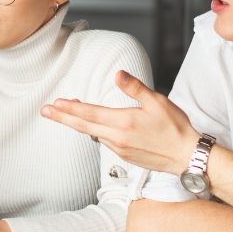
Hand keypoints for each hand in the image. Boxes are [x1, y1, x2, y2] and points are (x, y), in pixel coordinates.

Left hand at [41, 72, 197, 174]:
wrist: (187, 156)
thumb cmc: (175, 127)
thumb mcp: (157, 102)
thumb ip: (135, 88)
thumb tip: (117, 74)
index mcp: (124, 122)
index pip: (90, 113)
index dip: (70, 108)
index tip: (55, 104)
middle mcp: (117, 138)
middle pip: (83, 126)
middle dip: (62, 118)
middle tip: (45, 111)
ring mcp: (120, 149)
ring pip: (93, 134)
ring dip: (78, 123)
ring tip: (66, 113)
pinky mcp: (125, 157)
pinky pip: (104, 142)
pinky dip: (94, 132)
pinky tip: (92, 126)